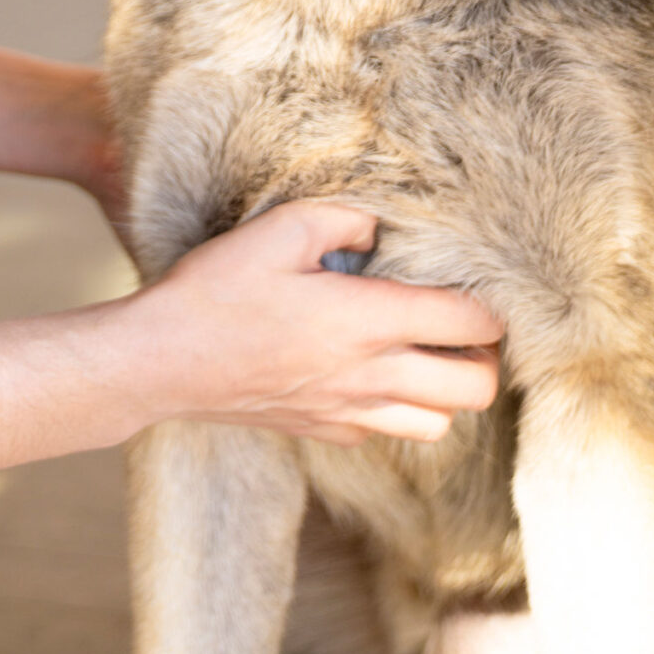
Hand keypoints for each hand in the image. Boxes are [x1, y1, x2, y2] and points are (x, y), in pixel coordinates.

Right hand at [139, 200, 503, 445]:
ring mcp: (349, 412)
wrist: (163, 361)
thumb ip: (342, 219)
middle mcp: (370, 376)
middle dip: (485, 358)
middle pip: (475, 389)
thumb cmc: (217, 290)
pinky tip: (372, 376)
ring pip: (441, 424)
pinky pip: (389, 434)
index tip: (478, 287)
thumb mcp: (277, 229)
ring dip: (446, 392)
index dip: (490, 307)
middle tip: (463, 327)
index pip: (469, 324)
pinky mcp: (325, 432)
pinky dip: (399, 411)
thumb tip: (379, 228)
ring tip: (425, 354)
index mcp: (368, 321)